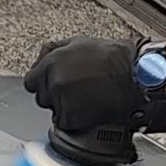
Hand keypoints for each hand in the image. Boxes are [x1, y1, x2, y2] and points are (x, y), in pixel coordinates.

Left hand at [23, 36, 143, 132]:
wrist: (134, 75)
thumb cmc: (111, 57)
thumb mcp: (78, 41)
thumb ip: (52, 50)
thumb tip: (39, 59)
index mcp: (51, 62)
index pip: (31, 81)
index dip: (43, 83)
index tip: (54, 84)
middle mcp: (53, 82)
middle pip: (41, 97)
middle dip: (54, 95)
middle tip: (75, 89)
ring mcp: (61, 101)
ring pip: (53, 110)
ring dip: (64, 107)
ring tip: (84, 97)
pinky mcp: (71, 118)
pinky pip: (64, 123)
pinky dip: (74, 119)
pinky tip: (88, 108)